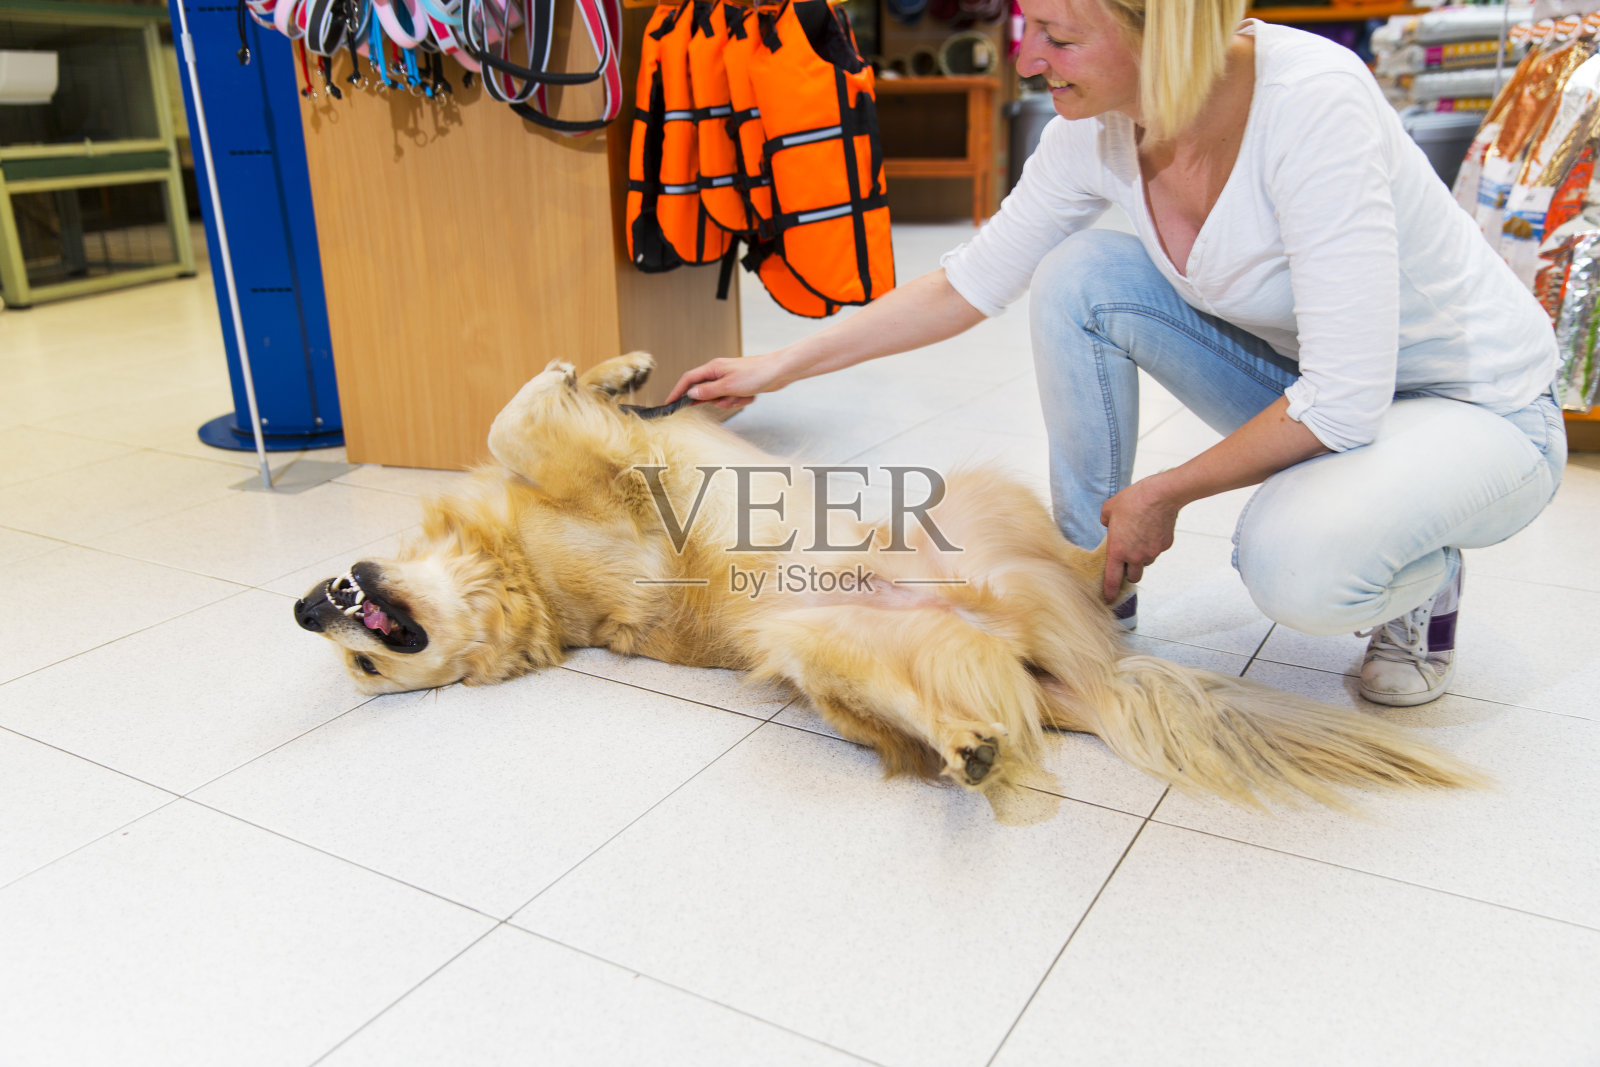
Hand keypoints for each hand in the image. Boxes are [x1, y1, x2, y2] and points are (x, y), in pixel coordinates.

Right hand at [665, 351, 790, 409]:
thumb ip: (708, 391)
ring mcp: (729, 380)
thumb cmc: (756, 373)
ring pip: (720, 399)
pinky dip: (741, 401)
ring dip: (731, 402)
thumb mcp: (728, 386)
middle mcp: (719, 373)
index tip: (670, 402)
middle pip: (705, 392)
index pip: (688, 379)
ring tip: (742, 395)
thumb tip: (691, 393)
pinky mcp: (739, 386)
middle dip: (716, 401)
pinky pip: (733, 399)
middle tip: (726, 399)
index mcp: (713, 368)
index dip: (677, 391)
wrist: (779, 372)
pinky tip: (750, 395)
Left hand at [1099, 476, 1180, 601]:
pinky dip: (1153, 545)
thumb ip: (1106, 522)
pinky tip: (1152, 529)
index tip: (1109, 599)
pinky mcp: (1165, 546)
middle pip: (1133, 577)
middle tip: (1127, 562)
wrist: (1160, 495)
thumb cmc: (1132, 500)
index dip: (1110, 592)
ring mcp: (1152, 553)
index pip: (1112, 579)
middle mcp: (1135, 556)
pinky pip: (1157, 550)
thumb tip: (1109, 524)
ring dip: (1142, 557)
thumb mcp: (1109, 509)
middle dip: (1129, 573)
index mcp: (1117, 551)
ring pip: (1146, 562)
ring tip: (1140, 537)